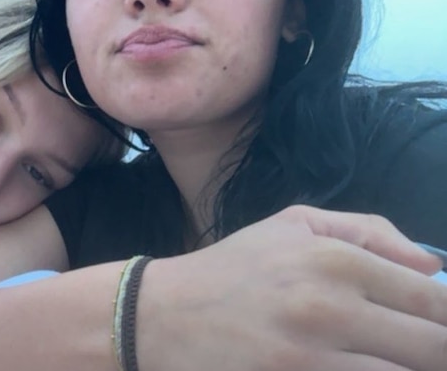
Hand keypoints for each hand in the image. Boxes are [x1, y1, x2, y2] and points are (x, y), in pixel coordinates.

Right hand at [137, 205, 446, 370]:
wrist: (161, 315)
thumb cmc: (232, 268)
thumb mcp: (292, 225)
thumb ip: (368, 231)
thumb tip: (434, 266)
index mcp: (335, 259)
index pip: (436, 301)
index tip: (439, 327)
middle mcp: (332, 307)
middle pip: (435, 348)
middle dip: (438, 351)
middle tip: (421, 350)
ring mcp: (313, 358)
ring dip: (407, 368)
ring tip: (388, 357)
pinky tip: (359, 366)